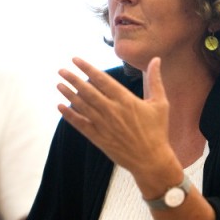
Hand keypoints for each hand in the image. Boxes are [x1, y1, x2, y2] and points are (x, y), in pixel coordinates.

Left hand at [57, 57, 177, 184]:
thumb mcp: (161, 103)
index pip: (102, 79)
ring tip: (59, 84)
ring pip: (82, 106)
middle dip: (73, 78)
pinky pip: (80, 124)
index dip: (87, 68)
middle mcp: (111, 110)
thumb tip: (156, 59)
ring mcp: (103, 125)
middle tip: (61, 70)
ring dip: (69, 94)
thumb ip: (155, 80)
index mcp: (125, 99)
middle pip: (87, 91)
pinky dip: (69, 115)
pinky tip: (60, 107)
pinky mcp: (98, 138)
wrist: (151, 160)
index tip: (75, 60)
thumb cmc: (158, 131)